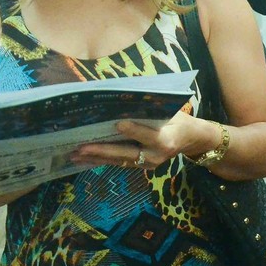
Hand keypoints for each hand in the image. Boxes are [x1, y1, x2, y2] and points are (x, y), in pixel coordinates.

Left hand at [68, 112, 214, 169]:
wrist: (191, 139)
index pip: (147, 135)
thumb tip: (125, 98)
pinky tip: (84, 159)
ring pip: (118, 161)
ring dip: (95, 158)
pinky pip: (119, 163)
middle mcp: (155, 156)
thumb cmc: (179, 120)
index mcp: (165, 140)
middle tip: (81, 147)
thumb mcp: (171, 111)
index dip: (133, 130)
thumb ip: (151, 109)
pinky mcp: (141, 167)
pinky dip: (101, 161)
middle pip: (126, 153)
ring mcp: (148, 164)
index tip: (117, 123)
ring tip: (75, 155)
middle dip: (102, 150)